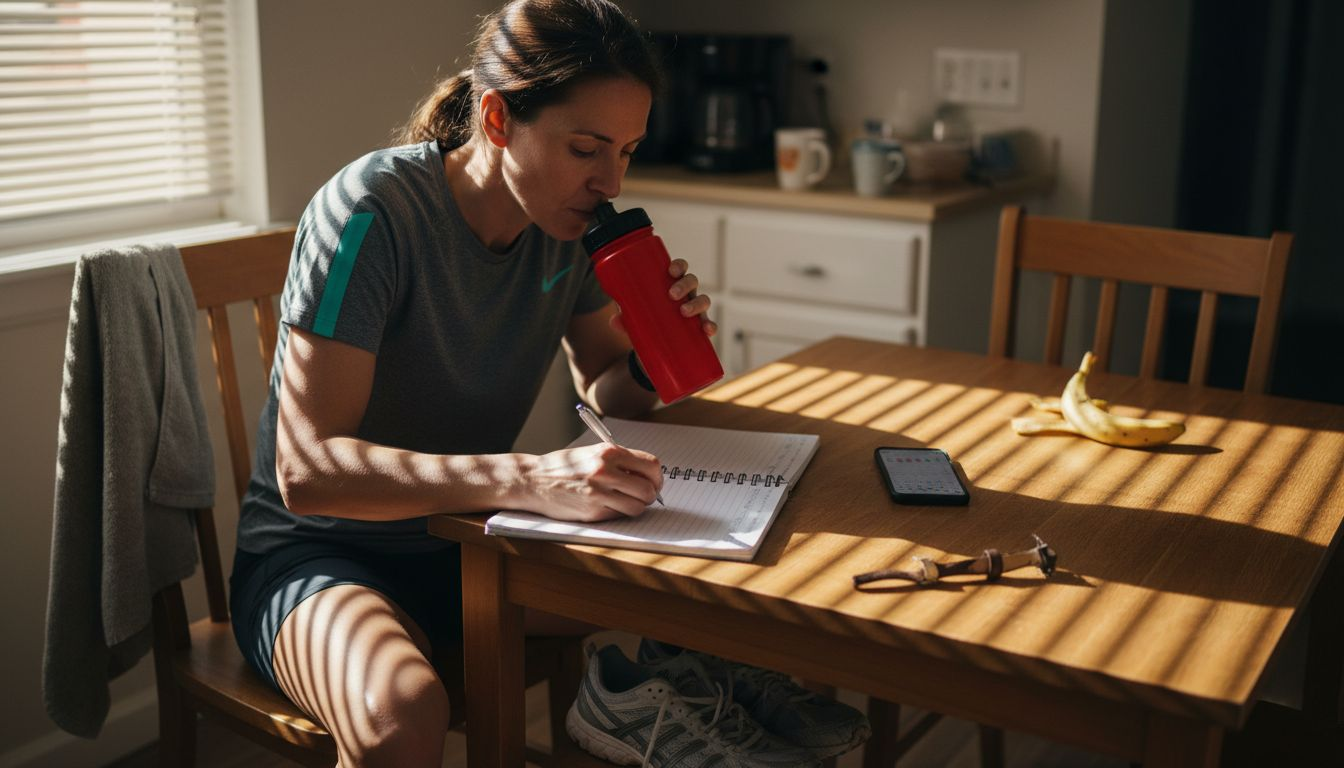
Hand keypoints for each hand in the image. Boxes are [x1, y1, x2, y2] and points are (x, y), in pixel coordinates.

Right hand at [523, 442, 663, 521]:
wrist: (534, 480)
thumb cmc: (564, 466)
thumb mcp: (593, 453)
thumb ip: (619, 460)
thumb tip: (647, 475)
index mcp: (609, 452)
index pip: (651, 465)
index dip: (657, 477)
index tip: (654, 481)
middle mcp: (606, 471)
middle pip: (648, 489)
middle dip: (650, 494)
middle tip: (644, 495)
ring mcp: (599, 493)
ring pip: (638, 507)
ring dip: (637, 506)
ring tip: (627, 501)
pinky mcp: (592, 512)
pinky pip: (619, 515)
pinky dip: (620, 512)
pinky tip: (609, 506)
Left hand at [609, 258, 717, 337]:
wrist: (653, 348)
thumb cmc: (646, 322)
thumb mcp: (634, 319)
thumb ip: (625, 319)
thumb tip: (614, 321)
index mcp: (671, 285)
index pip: (680, 269)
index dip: (679, 266)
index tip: (670, 270)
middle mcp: (686, 294)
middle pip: (692, 281)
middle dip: (684, 284)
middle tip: (672, 294)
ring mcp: (694, 311)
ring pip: (703, 300)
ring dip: (697, 304)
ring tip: (685, 312)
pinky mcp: (698, 328)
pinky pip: (709, 324)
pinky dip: (710, 326)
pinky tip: (708, 330)